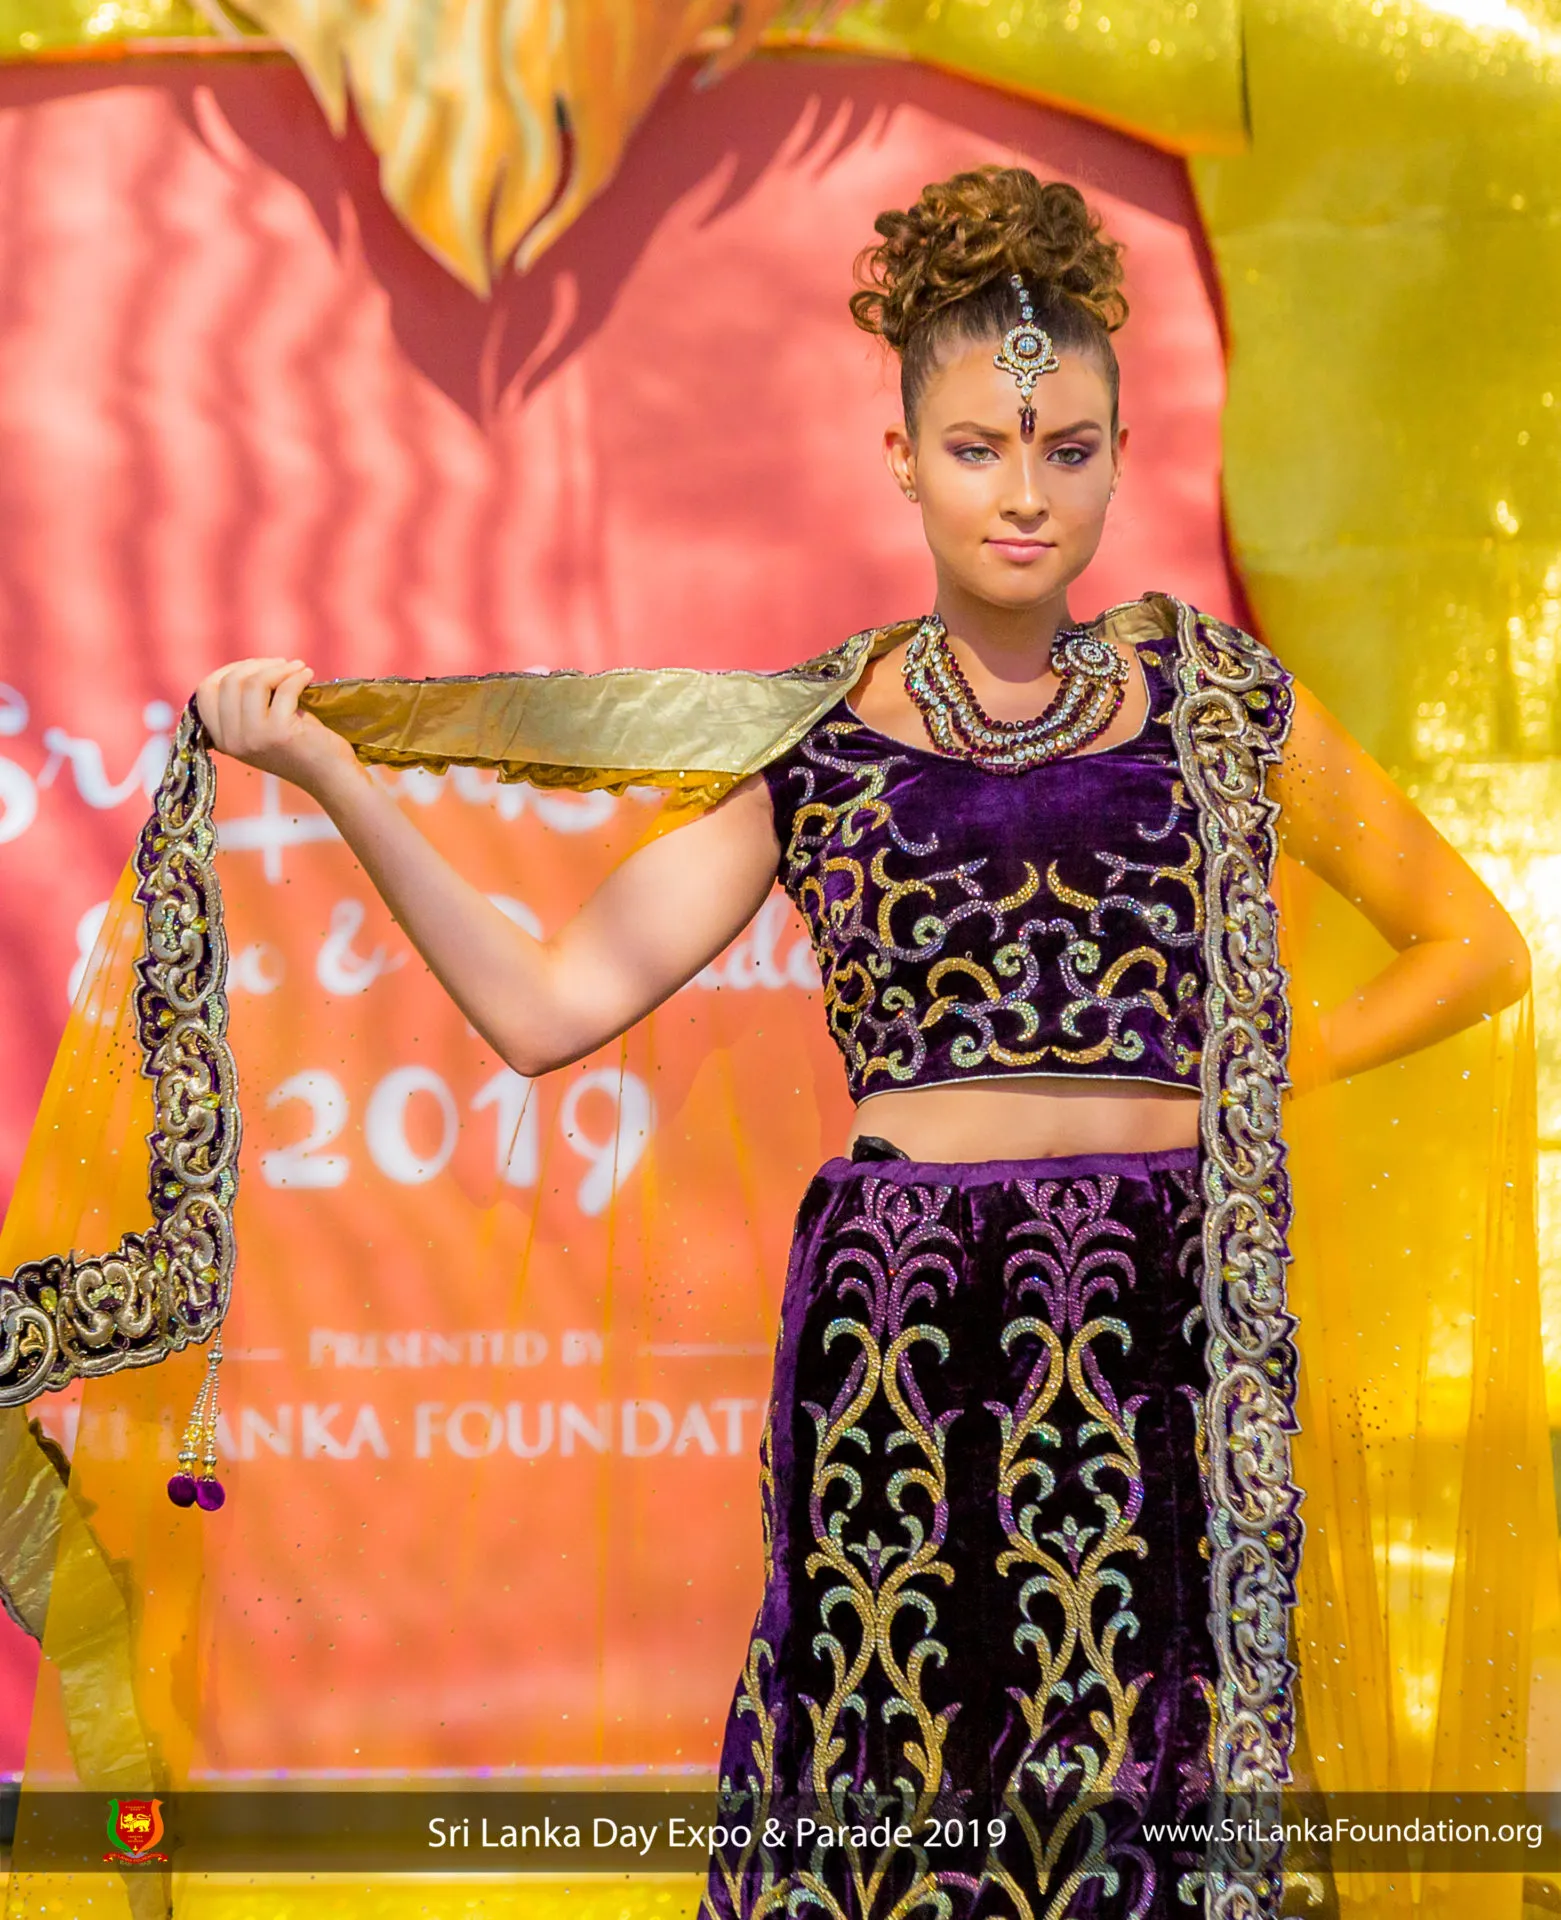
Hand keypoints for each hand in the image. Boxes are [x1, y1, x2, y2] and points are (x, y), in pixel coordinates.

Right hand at [195, 658, 360, 797]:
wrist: (329, 775)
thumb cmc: (299, 747)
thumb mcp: (259, 729)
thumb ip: (243, 706)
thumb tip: (244, 666)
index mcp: (223, 739)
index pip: (205, 691)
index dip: (229, 670)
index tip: (255, 666)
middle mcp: (233, 741)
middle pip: (229, 682)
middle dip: (257, 665)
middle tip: (282, 665)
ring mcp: (255, 737)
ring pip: (253, 682)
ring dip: (279, 668)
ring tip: (297, 668)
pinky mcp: (280, 732)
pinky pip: (284, 689)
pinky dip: (297, 676)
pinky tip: (307, 676)